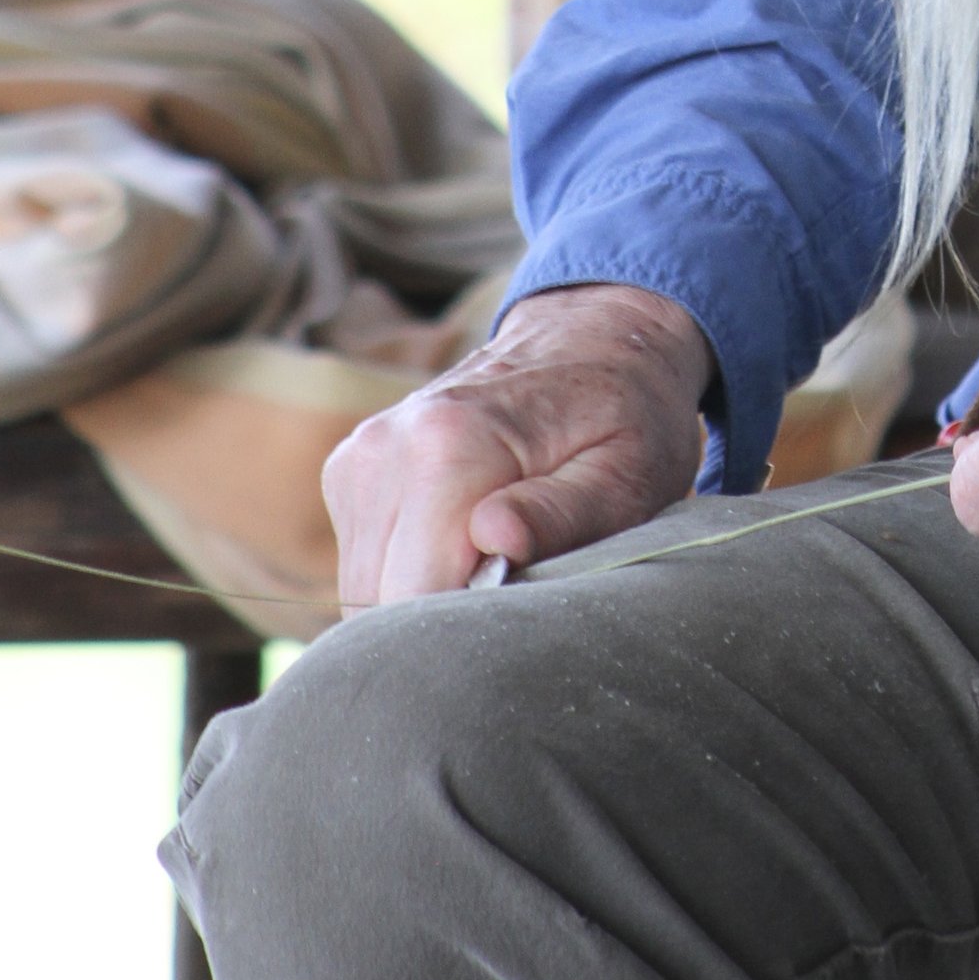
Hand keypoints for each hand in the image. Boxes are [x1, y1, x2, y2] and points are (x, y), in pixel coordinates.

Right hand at [322, 283, 712, 609]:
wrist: (593, 339)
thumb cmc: (625, 415)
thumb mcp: (627, 470)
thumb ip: (562, 513)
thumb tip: (495, 542)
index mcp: (449, 444)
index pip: (414, 596)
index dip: (463, 640)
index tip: (518, 635)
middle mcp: (386, 448)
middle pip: (378, 604)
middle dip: (441, 631)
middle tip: (519, 608)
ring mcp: (360, 459)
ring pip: (362, 592)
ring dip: (424, 602)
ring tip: (499, 570)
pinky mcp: (351, 474)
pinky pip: (364, 563)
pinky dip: (408, 576)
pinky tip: (466, 551)